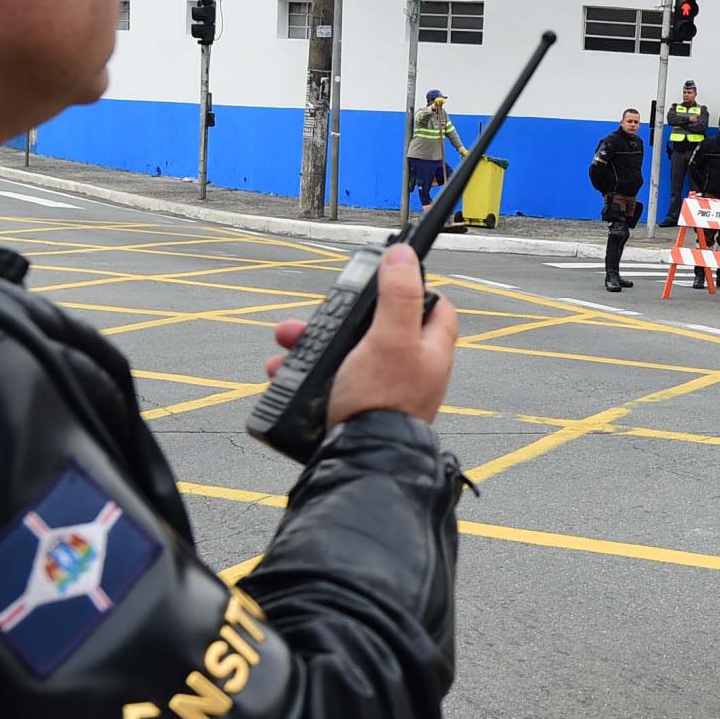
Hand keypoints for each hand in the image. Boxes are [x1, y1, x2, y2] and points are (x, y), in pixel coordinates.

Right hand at [265, 246, 458, 426]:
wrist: (361, 461)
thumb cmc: (382, 401)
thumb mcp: (391, 338)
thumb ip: (398, 295)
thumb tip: (404, 256)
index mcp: (430, 351)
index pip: (435, 307)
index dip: (415, 287)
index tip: (389, 277)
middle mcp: (410, 370)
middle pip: (379, 328)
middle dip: (341, 316)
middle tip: (317, 313)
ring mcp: (382, 392)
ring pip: (347, 354)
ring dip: (313, 343)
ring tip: (288, 341)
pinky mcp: (355, 410)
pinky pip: (328, 382)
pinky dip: (305, 374)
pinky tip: (283, 372)